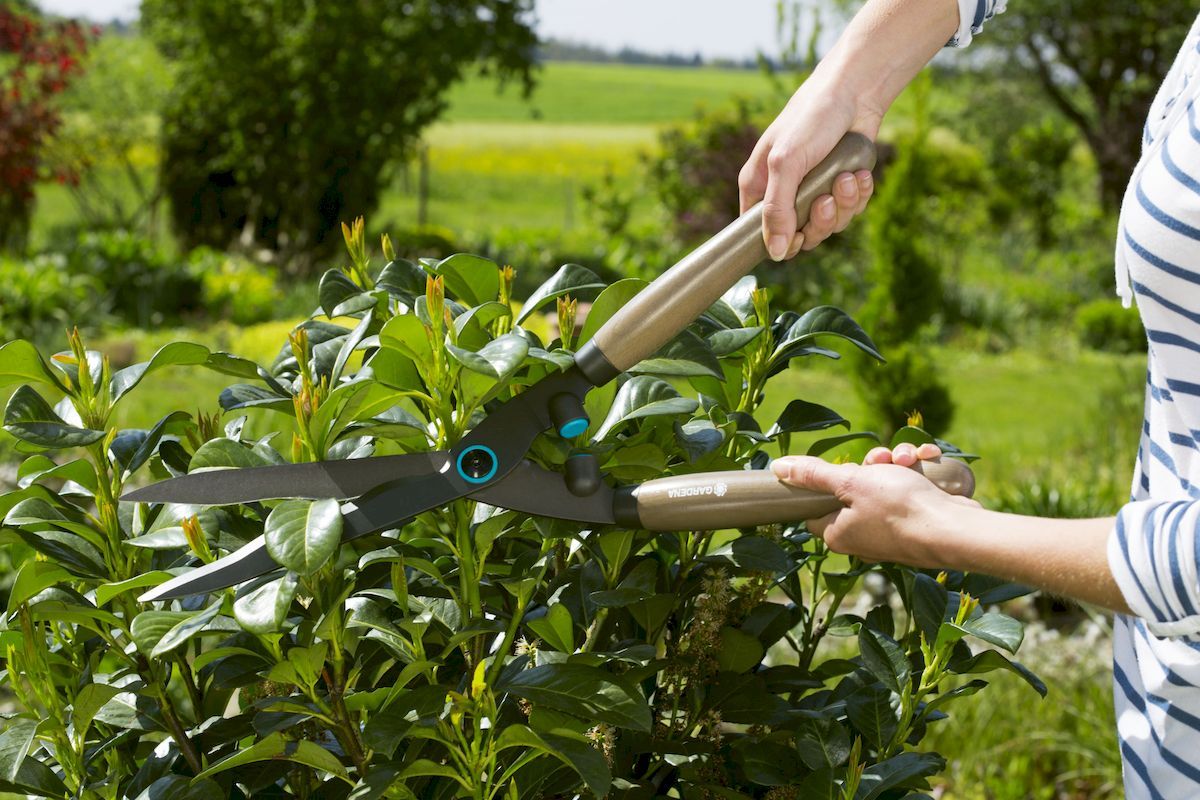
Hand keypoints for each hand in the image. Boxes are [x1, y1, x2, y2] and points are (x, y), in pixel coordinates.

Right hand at [739, 71, 882, 260]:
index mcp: (759, 188)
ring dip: (843, 204)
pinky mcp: (840, 187)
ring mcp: (814, 192)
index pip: (761, 235)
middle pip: (800, 236)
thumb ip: (777, 209)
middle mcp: (785, 194)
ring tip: (848, 177)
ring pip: (829, 225)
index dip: (782, 242)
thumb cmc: (811, 119)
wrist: (854, 92)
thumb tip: (775, 253)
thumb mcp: (786, 163)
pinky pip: (850, 210)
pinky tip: (859, 173)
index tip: (800, 233)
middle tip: (827, 199)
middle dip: (820, 221)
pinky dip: (858, 195)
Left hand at [770, 444, 978, 565]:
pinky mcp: (917, 522)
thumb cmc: (899, 508)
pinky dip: (917, 473)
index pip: (815, 508)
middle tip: (882, 458)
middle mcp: (862, 537)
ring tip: (909, 459)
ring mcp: (892, 531)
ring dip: (896, 464)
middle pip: (853, 490)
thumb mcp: (850, 483)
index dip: (825, 483)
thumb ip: (814, 475)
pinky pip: (909, 491)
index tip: (840, 468)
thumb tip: (779, 468)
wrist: (955, 530)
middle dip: (869, 465)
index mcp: (838, 533)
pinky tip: (926, 461)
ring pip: (884, 485)